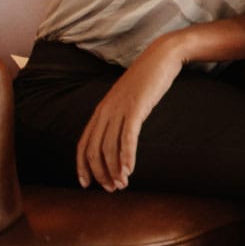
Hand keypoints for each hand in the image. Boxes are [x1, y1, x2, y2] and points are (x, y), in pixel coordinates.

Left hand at [76, 38, 184, 191]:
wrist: (162, 57)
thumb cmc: (147, 79)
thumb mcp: (127, 98)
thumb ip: (118, 114)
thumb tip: (116, 134)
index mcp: (100, 110)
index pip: (83, 144)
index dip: (82, 166)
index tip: (86, 184)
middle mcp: (105, 111)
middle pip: (94, 150)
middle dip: (100, 173)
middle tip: (111, 188)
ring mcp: (119, 109)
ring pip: (109, 147)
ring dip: (114, 169)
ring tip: (121, 184)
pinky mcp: (135, 108)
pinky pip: (127, 138)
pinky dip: (126, 156)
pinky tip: (130, 169)